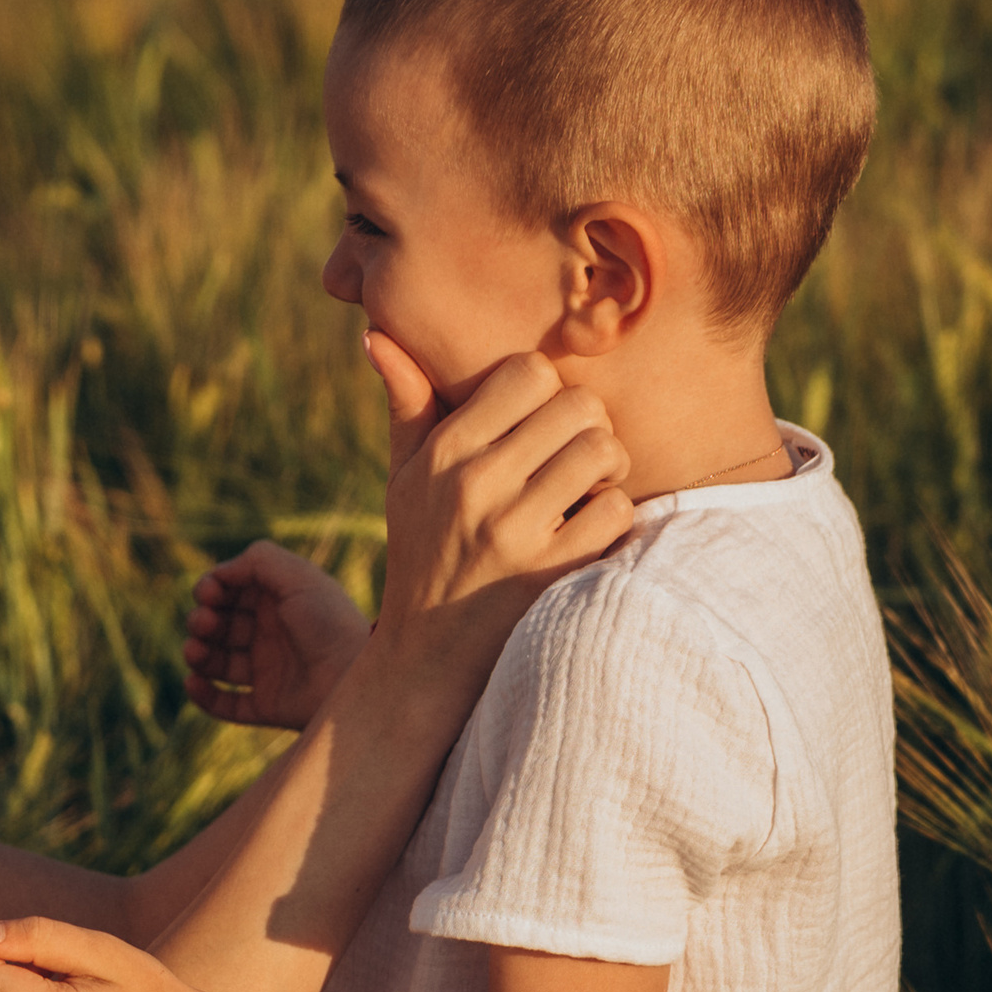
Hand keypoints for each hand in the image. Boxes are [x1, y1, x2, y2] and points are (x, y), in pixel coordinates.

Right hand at [183, 542, 369, 730]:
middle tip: (206, 623)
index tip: (209, 593)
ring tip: (195, 651)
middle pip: (219, 625)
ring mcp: (268, 671)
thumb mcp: (297, 576)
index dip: (211, 589)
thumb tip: (219, 574)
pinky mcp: (267, 706)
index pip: (230, 592)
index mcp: (278, 602)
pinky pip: (225, 704)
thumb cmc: (329, 622)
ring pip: (216, 662)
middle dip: (202, 621)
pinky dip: (204, 695)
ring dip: (196, 654)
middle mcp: (270, 635)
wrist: (354, 676)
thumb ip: (257, 560)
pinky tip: (193, 682)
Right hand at [365, 336, 634, 658]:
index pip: (527, 371)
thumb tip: (376, 333)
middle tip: (573, 458)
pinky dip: (613, 519)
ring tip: (585, 492)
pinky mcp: (549, 572)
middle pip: (577, 404)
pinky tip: (589, 533)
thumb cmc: (423, 553)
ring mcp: (513, 530)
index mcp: (443, 453)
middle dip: (586, 427)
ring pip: (604, 450)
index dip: (547, 390)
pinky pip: (615, 510)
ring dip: (607, 471)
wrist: (425, 658)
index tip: (541, 422)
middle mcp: (475, 484)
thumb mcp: (403, 481)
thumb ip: (406, 405)